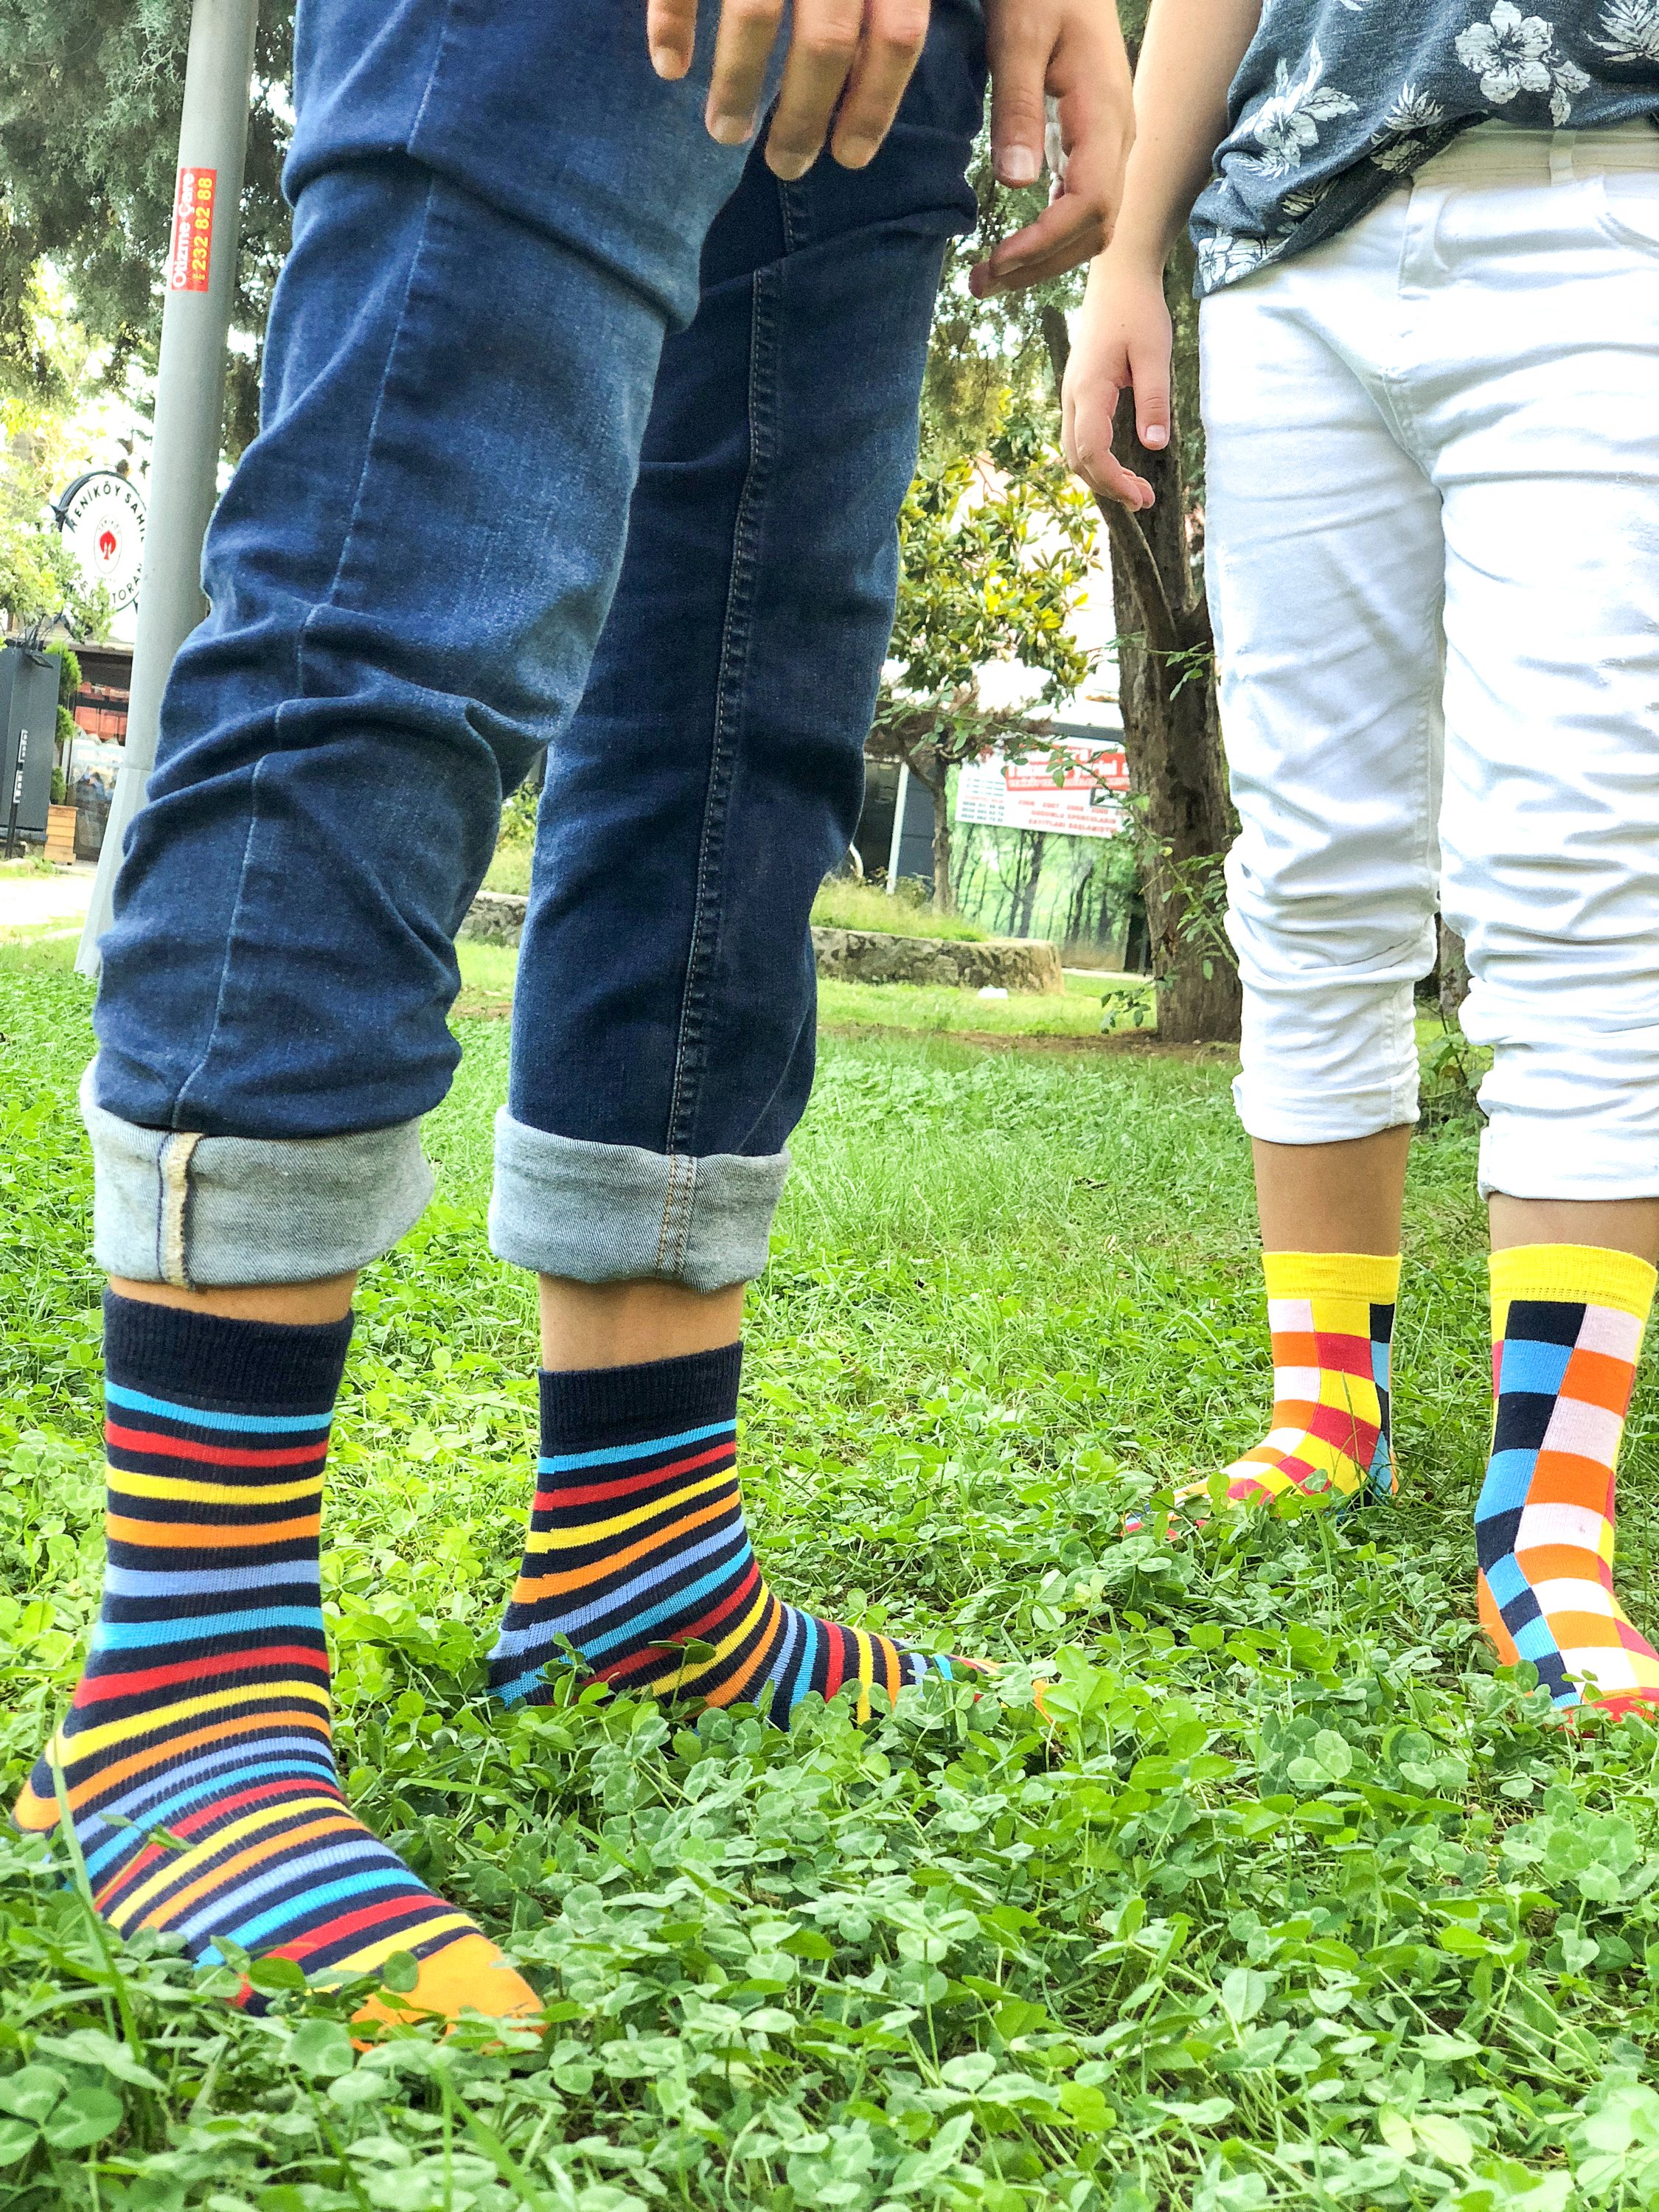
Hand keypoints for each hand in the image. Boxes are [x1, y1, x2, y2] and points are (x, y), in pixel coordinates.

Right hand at [647, 0, 931, 179]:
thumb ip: (887, 8)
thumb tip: (878, 80)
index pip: (899, 35)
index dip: (875, 105)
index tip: (849, 158)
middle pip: (827, 42)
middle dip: (803, 117)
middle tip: (786, 165)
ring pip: (753, 18)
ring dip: (736, 87)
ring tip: (724, 131)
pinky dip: (671, 27)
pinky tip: (669, 66)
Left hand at [971, 0, 1133, 296]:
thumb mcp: (1019, 34)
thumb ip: (1018, 105)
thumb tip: (1016, 184)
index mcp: (1105, 114)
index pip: (1090, 205)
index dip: (1046, 243)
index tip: (997, 261)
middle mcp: (1119, 136)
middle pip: (1095, 229)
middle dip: (1040, 266)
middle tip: (980, 285)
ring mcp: (1111, 142)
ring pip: (1092, 226)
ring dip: (1044, 259)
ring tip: (991, 277)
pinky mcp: (1094, 143)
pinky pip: (1083, 206)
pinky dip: (1050, 237)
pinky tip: (1015, 246)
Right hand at [1061, 249, 1170, 511]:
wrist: (1117, 276)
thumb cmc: (1139, 310)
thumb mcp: (1154, 354)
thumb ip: (1154, 400)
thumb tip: (1155, 446)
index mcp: (1089, 388)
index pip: (1092, 450)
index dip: (1114, 480)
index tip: (1141, 497)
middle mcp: (1072, 395)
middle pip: (1077, 459)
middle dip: (1108, 485)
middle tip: (1145, 499)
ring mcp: (1071, 394)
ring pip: (1075, 451)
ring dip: (1102, 476)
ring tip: (1136, 489)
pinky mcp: (1078, 392)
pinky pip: (1079, 437)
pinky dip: (1097, 460)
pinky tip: (1122, 466)